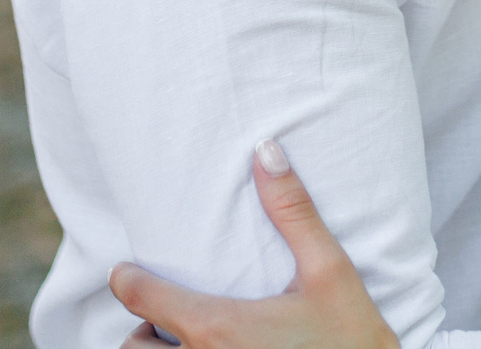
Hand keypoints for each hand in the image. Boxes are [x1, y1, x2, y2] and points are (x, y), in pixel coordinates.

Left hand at [110, 142, 397, 348]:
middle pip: (135, 347)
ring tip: (191, 339)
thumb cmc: (352, 340)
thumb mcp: (330, 271)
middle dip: (143, 330)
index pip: (141, 299)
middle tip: (164, 313)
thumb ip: (293, 213)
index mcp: (218, 327)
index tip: (128, 271)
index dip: (128, 280)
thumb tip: (267, 151)